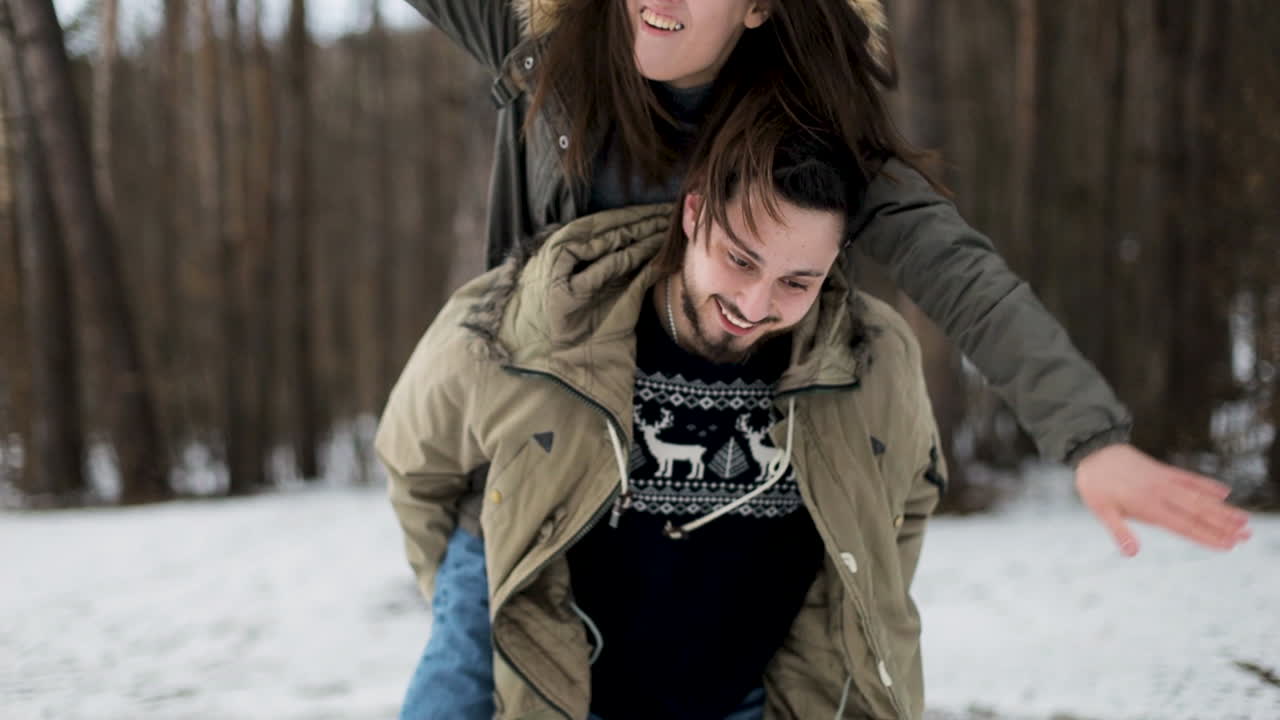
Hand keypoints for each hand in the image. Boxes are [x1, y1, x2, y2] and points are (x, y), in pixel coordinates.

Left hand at [1075, 443, 1252, 555]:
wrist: (1094, 449)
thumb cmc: (1096, 484)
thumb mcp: (1101, 510)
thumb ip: (1119, 531)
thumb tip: (1131, 553)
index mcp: (1147, 506)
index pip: (1183, 525)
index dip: (1206, 536)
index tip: (1227, 545)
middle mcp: (1161, 493)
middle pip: (1197, 512)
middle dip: (1222, 525)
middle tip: (1246, 536)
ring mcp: (1165, 480)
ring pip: (1199, 496)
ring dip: (1222, 508)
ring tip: (1244, 519)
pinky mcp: (1164, 470)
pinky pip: (1189, 478)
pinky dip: (1207, 485)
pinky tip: (1224, 492)